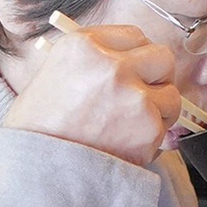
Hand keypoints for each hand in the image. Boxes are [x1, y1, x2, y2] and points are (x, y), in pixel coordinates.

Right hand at [3, 22, 178, 166]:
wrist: (35, 171)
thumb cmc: (38, 128)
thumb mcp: (54, 74)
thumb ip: (95, 62)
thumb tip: (129, 61)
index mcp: (84, 46)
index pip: (134, 35)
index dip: (137, 55)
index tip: (134, 69)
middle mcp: (112, 66)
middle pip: (162, 57)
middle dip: (156, 77)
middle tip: (142, 94)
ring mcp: (133, 97)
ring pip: (171, 95)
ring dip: (157, 110)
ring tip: (129, 125)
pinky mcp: (148, 128)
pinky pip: (165, 127)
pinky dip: (151, 137)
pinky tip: (125, 144)